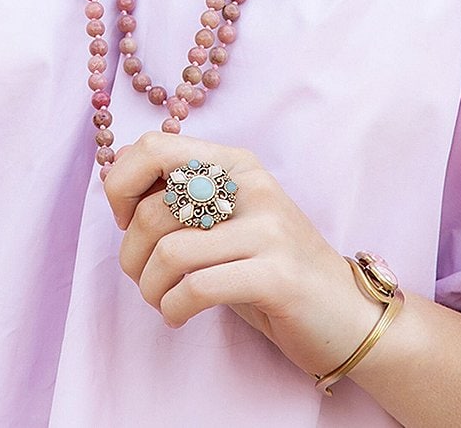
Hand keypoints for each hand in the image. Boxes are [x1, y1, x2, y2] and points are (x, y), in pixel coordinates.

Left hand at [102, 131, 382, 376]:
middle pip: (153, 208)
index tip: (126, 221)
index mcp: (234, 163)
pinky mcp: (277, 276)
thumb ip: (180, 195)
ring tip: (161, 300)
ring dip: (150, 287)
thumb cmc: (268, 268)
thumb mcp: (225, 220)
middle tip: (142, 277)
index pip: (154, 145)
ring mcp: (268, 229)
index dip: (121, 185)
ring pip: (170, 251)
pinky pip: (197, 287)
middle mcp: (252, 185)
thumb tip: (115, 173)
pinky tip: (178, 315)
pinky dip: (173, 307)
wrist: (345, 315)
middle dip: (130, 254)